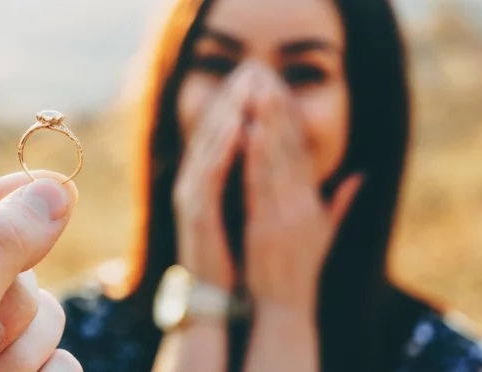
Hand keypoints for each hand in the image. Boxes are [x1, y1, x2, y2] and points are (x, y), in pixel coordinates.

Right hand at [172, 65, 255, 291]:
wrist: (222, 294)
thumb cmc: (241, 253)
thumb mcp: (257, 210)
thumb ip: (267, 182)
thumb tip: (288, 158)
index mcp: (213, 180)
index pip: (229, 132)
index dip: (244, 103)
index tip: (264, 77)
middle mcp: (198, 181)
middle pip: (215, 129)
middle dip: (234, 96)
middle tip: (253, 66)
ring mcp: (193, 195)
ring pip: (210, 143)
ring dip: (228, 112)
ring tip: (247, 83)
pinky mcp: (194, 211)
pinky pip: (209, 172)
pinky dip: (222, 147)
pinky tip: (239, 124)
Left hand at [243, 71, 361, 313]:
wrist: (284, 306)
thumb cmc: (300, 270)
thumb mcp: (324, 233)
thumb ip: (340, 202)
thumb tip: (362, 174)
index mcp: (312, 202)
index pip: (303, 152)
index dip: (291, 118)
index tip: (280, 89)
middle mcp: (301, 203)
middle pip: (291, 148)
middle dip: (278, 109)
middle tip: (267, 75)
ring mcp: (284, 214)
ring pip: (276, 160)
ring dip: (267, 123)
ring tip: (258, 91)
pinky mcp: (266, 226)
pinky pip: (258, 185)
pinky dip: (254, 157)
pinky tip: (247, 131)